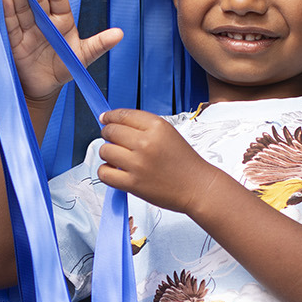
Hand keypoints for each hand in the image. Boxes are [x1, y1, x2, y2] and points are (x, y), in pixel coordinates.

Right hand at [3, 0, 121, 104]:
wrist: (46, 86)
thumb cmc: (67, 67)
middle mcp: (44, 20)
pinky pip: (12, 24)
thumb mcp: (84, 56)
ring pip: (22, 6)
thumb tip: (120, 34)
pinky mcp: (16, 40)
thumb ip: (100, 44)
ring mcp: (29, 29)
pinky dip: (8, 11)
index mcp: (62, 20)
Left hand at [96, 109, 224, 214]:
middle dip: (107, 134)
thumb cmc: (184, 162)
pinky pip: (104, 172)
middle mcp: (146, 142)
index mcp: (157, 127)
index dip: (110, 116)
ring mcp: (138, 164)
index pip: (123, 115)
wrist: (197, 187)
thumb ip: (143, 127)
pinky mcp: (133, 183)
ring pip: (105, 150)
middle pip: (111, 131)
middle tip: (111, 139)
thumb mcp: (168, 133)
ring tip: (117, 157)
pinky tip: (115, 170)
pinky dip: (106, 171)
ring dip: (107, 153)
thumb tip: (113, 123)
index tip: (105, 119)